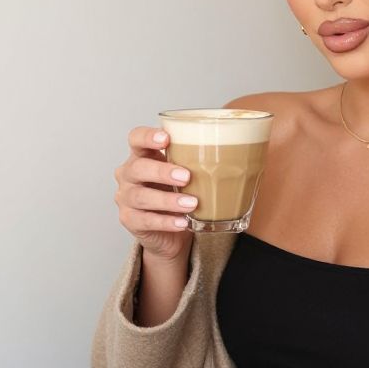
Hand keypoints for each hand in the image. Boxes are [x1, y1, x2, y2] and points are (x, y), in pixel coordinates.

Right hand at [114, 126, 194, 261]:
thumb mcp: (188, 173)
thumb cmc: (179, 192)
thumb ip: (200, 160)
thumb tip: (241, 149)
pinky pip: (145, 220)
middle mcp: (129, 174)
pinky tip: (183, 222)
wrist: (171, 230)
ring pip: (140, 196)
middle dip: (162, 171)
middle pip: (137, 167)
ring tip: (192, 203)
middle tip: (187, 176)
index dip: (147, 136)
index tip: (166, 139)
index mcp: (143, 155)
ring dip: (167, 200)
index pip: (135, 138)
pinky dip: (166, 221)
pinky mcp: (130, 220)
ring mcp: (126, 198)